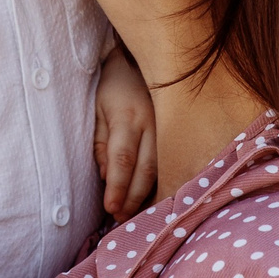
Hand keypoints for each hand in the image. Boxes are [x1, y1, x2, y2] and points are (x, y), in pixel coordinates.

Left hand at [93, 49, 158, 217]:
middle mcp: (153, 124)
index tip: (110, 209)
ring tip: (135, 214)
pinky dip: (163, 182)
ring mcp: (170, 128)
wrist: (143, 59)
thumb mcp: (98, 109)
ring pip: (163, 168)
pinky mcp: (179, 131)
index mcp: (128, 117)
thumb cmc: (115, 85)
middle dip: (133, 198)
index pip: (122, 160)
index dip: (117, 187)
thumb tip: (106, 176)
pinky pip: (172, 162)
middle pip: (146, 170)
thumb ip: (101, 142)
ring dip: (149, 195)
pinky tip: (155, 197)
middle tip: (121, 219)